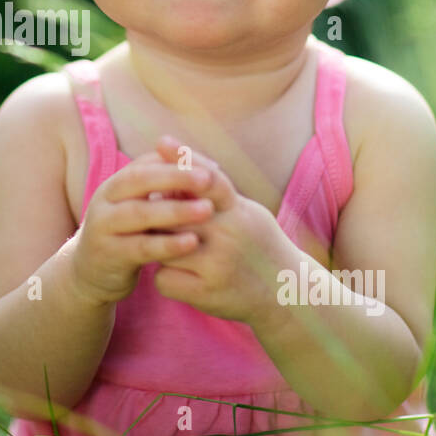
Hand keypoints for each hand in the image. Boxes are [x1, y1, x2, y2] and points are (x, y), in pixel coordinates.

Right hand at [66, 150, 215, 306]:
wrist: (89, 273)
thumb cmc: (126, 235)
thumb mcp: (140, 207)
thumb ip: (165, 189)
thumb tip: (211, 167)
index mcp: (116, 184)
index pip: (147, 163)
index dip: (177, 162)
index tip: (211, 168)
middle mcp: (104, 200)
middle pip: (139, 180)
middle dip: (175, 178)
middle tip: (208, 180)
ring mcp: (102, 227)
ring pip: (139, 213)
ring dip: (175, 210)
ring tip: (207, 210)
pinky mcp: (107, 255)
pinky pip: (140, 247)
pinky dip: (167, 244)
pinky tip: (192, 242)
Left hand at [148, 135, 286, 323]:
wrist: (286, 294)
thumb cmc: (256, 245)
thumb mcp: (244, 213)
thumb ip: (214, 194)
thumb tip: (175, 165)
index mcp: (238, 212)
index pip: (210, 179)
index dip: (185, 158)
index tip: (161, 141)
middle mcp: (229, 235)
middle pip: (175, 214)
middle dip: (158, 214)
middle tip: (149, 217)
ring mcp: (217, 265)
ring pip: (163, 247)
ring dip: (160, 248)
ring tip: (171, 250)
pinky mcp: (206, 294)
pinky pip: (164, 280)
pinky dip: (165, 278)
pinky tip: (180, 277)